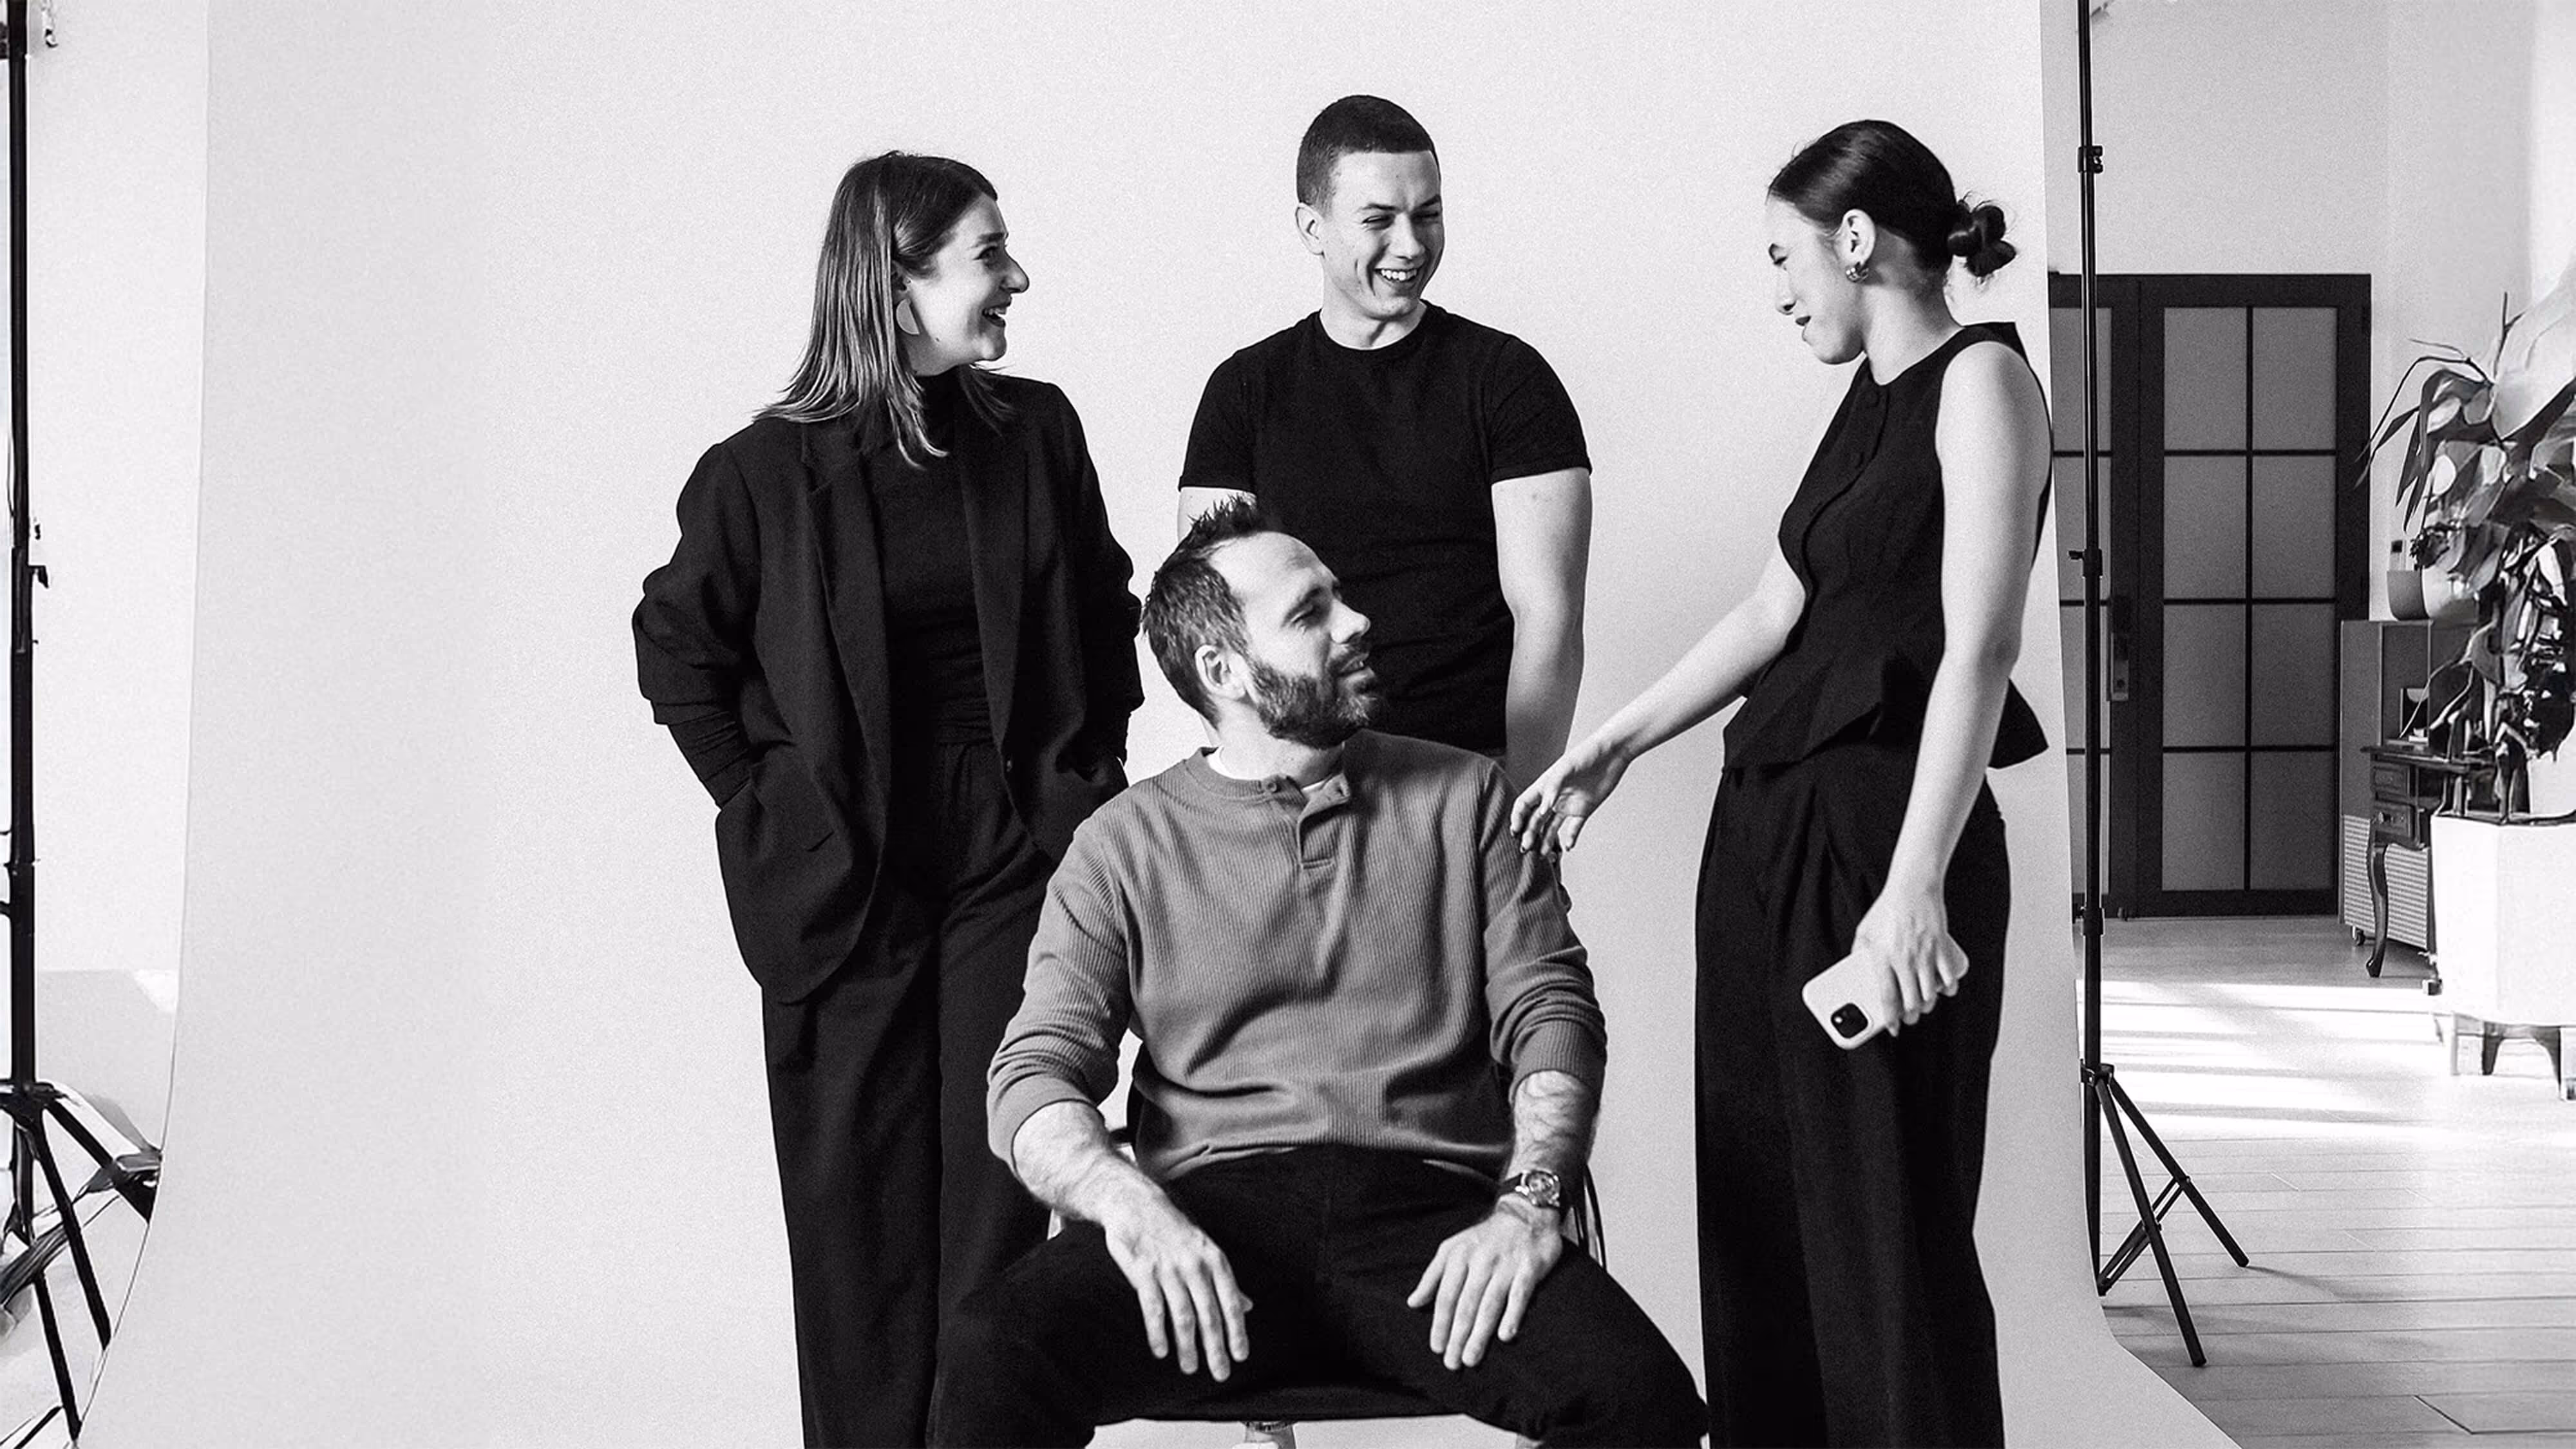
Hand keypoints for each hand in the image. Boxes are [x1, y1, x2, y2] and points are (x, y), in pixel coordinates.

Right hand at [1096, 1184, 1251, 1380]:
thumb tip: (1248, 1306)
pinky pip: (1153, 1308)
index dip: (1237, 1331)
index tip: (1241, 1356)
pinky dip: (1158, 1333)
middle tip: (1220, 1373)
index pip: (1231, 1302)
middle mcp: (1195, 1265)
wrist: (1136, 1203)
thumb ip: (1224, 1281)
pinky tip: (1161, 1351)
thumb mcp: (1205, 1250)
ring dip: (1188, 1346)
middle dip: (1216, 1347)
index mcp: (1214, 1259)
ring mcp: (1169, 1268)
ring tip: (1190, 1368)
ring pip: (1183, 1315)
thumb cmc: (1174, 1230)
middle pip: (1209, 1314)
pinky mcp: (1144, 1271)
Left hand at [1404, 1198, 1564, 1368]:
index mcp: (1459, 1257)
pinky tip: (1505, 1336)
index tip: (1436, 1347)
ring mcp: (1505, 1265)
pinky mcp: (1530, 1267)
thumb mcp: (1452, 1248)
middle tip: (1452, 1363)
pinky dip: (1512, 1315)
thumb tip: (1413, 1302)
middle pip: (1466, 1304)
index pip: (1446, 1296)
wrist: (1525, 1212)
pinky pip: (1520, 1294)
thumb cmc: (1485, 1237)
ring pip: (1489, 1304)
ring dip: (1480, 1334)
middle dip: (1457, 1336)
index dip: (1440, 1323)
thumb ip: (1433, 1276)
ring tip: (1471, 1358)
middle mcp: (1480, 1261)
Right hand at [1510, 734, 1631, 856]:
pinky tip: (1567, 847)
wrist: (1612, 753)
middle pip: (1535, 820)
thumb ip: (1552, 788)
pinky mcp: (1583, 810)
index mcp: (1544, 786)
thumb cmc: (1586, 754)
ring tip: (1542, 854)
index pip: (1524, 804)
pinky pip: (1574, 828)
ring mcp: (1568, 805)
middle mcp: (1554, 797)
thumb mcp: (1566, 769)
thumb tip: (1542, 810)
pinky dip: (1569, 838)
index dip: (1517, 817)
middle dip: (1529, 834)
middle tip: (1525, 849)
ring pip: (1551, 827)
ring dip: (1545, 840)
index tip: (1514, 831)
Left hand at [1847, 880, 1967, 1031]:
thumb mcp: (1864, 931)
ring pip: (1930, 994)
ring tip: (1922, 1005)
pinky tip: (1943, 990)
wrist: (1912, 888)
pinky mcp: (1942, 949)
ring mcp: (1925, 955)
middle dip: (1910, 1017)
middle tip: (1908, 1018)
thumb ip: (1858, 952)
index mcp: (1883, 957)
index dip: (1890, 1018)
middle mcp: (1904, 960)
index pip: (1887, 997)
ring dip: (1927, 1005)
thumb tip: (1855, 968)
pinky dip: (1948, 989)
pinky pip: (1949, 978)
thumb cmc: (1887, 910)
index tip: (1892, 1029)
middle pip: (1911, 1002)